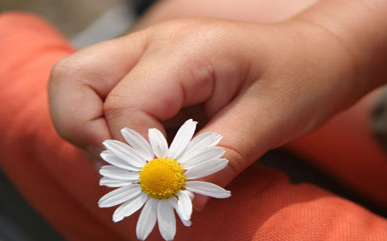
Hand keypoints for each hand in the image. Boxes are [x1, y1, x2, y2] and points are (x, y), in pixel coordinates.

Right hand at [48, 18, 354, 208]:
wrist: (313, 55)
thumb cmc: (300, 78)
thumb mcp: (269, 122)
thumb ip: (217, 161)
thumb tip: (178, 200)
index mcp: (184, 49)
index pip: (123, 106)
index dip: (137, 156)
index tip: (166, 184)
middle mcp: (151, 43)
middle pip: (72, 80)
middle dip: (86, 135)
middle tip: (133, 169)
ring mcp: (145, 54)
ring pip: (78, 89)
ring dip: (97, 135)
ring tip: (145, 162)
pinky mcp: (148, 72)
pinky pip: (103, 100)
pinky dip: (113, 133)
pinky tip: (154, 149)